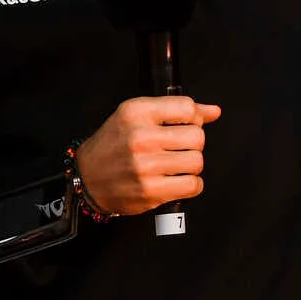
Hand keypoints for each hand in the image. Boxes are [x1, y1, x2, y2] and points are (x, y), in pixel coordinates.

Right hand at [76, 96, 221, 215]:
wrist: (86, 178)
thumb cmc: (116, 144)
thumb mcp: (139, 115)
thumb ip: (178, 110)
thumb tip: (214, 111)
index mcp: (137, 112)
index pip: (188, 108)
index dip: (193, 118)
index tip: (182, 126)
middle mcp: (140, 137)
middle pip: (197, 137)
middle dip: (193, 144)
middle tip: (177, 149)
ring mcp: (145, 166)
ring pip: (197, 161)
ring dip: (191, 165)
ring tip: (175, 165)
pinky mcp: (150, 191)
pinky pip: (193, 185)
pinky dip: (191, 184)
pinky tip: (177, 181)